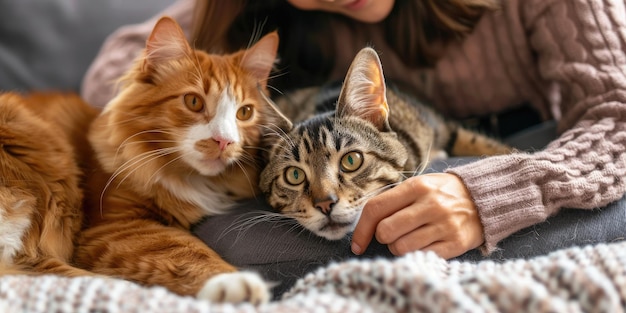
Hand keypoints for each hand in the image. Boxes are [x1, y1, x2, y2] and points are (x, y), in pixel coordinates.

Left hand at [351, 173, 484, 258]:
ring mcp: (444, 224)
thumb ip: (394, 200)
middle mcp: (430, 204)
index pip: (376, 208)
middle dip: (382, 237)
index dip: (361, 229)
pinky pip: (421, 256)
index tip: (357, 243)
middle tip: (391, 234)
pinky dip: (415, 254)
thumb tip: (364, 226)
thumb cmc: (442, 193)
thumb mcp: (420, 185)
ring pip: (400, 247)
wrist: (484, 198)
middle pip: (385, 231)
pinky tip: (423, 245)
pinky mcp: (455, 243)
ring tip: (409, 238)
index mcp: (416, 186)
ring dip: (398, 248)